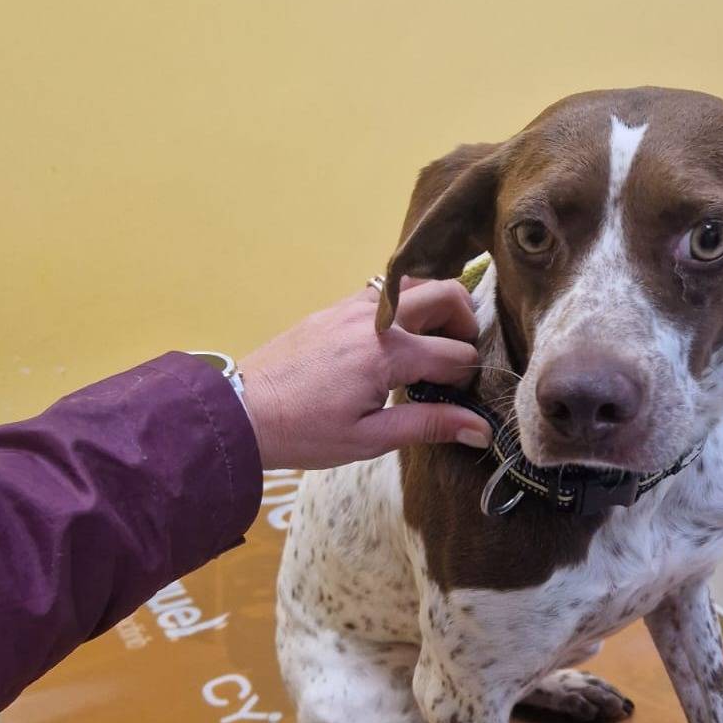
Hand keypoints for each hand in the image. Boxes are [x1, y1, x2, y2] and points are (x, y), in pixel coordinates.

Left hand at [240, 278, 491, 469]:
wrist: (242, 411)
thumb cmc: (304, 432)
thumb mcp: (370, 438)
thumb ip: (428, 424)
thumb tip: (481, 428)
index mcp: (386, 353)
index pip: (455, 353)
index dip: (467, 377)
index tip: (458, 399)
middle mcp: (375, 319)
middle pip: (445, 293)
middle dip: (466, 321)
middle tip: (459, 355)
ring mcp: (352, 307)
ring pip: (414, 284)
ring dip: (434, 306)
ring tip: (429, 345)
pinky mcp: (334, 308)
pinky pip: (383, 293)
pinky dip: (403, 307)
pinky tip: (394, 342)